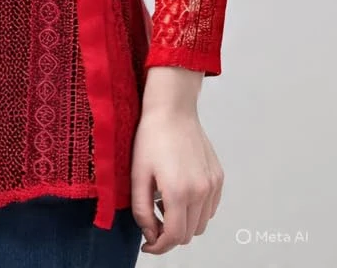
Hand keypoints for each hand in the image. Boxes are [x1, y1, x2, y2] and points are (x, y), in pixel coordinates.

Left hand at [131, 105, 223, 254]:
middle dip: (169, 234)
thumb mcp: (138, 174)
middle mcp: (201, 191)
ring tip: (164, 201)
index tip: (147, 244)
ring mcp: (213, 185)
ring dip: (183, 222)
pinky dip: (195, 210)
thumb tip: (150, 235)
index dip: (158, 246)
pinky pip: (209, 208)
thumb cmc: (151, 138)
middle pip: (188, 234)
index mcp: (179, 192)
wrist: (172, 110)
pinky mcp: (218, 178)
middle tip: (152, 218)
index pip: (174, 237)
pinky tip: (179, 192)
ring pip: (201, 224)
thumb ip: (142, 210)